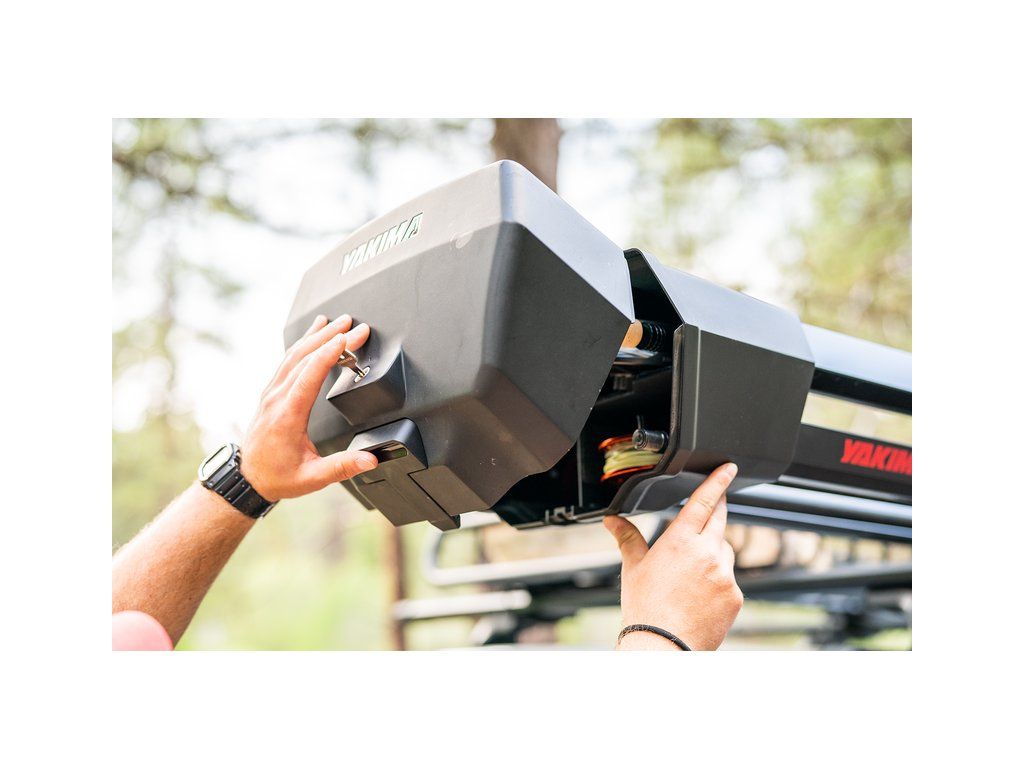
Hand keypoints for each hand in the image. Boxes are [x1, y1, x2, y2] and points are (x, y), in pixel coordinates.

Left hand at [240, 314, 378, 501]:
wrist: (247, 478)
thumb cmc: (277, 477)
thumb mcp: (313, 478)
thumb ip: (342, 467)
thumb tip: (371, 459)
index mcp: (288, 415)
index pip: (310, 374)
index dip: (331, 353)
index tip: (349, 338)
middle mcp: (277, 398)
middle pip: (304, 357)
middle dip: (331, 337)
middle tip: (355, 325)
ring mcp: (272, 392)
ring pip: (294, 354)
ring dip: (317, 336)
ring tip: (338, 321)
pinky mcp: (272, 392)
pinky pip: (288, 360)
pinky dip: (304, 343)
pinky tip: (315, 334)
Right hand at [605, 463, 742, 650]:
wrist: (663, 646)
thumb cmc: (645, 608)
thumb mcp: (633, 568)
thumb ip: (627, 538)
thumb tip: (612, 520)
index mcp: (681, 541)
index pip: (704, 502)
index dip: (718, 481)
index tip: (729, 468)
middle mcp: (708, 553)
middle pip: (720, 519)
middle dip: (718, 509)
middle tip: (713, 505)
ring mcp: (725, 574)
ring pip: (726, 550)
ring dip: (715, 550)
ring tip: (692, 572)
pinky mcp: (735, 595)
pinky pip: (731, 578)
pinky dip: (720, 578)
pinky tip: (701, 593)